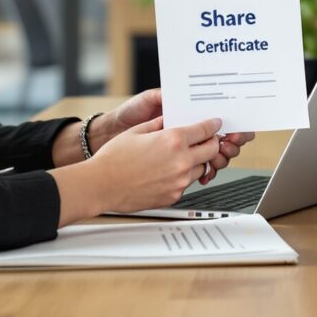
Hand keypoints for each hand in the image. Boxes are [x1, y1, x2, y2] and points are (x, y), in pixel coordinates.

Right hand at [92, 90, 253, 183]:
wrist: (101, 185)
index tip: (215, 124)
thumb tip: (170, 120)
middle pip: (212, 150)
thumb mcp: (137, 131)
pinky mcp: (174, 196)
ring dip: (197, 161)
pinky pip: (186, 184)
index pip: (205, 130)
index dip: (212, 125)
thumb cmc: (114, 159)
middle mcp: (181, 161)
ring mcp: (179, 181)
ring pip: (202, 168)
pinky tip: (167, 172)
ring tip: (180, 158)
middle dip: (211, 143)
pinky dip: (182, 177)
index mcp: (173, 140)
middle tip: (204, 140)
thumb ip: (159, 124)